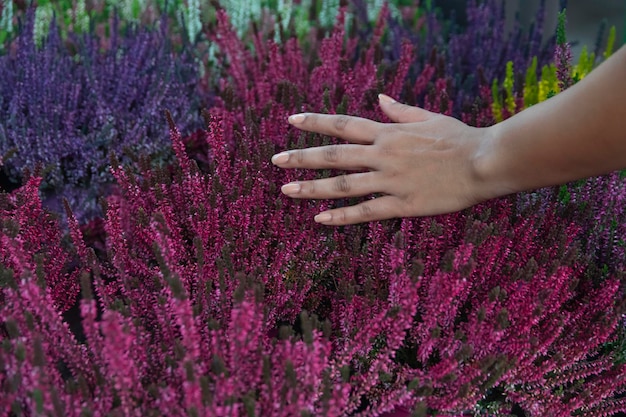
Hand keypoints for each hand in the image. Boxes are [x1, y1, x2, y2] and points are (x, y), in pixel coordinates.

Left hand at [271, 94, 496, 225]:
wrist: (486, 162)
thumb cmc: (460, 138)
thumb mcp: (429, 118)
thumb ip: (400, 111)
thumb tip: (380, 98)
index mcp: (388, 133)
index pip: (344, 124)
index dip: (316, 122)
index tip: (292, 120)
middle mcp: (384, 155)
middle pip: (335, 155)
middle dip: (302, 157)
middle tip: (276, 160)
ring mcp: (391, 180)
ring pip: (344, 185)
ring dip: (313, 188)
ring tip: (287, 190)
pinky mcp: (402, 204)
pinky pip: (366, 212)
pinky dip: (342, 216)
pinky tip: (320, 219)